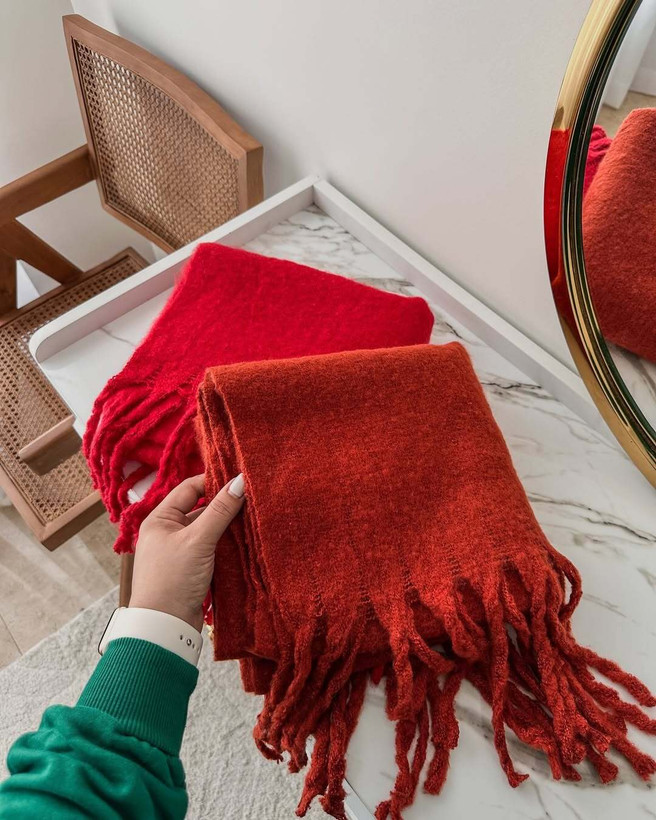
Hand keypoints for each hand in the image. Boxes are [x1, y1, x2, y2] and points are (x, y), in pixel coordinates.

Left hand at [129, 473, 244, 629]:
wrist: (164, 627)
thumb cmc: (173, 578)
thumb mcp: (198, 540)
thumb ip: (220, 510)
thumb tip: (240, 481)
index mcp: (160, 518)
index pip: (189, 488)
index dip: (214, 482)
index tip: (240, 480)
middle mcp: (168, 532)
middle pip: (200, 508)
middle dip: (224, 505)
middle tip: (251, 498)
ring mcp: (179, 551)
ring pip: (208, 529)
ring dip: (227, 526)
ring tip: (253, 518)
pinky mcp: (191, 569)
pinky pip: (211, 548)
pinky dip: (226, 544)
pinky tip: (244, 541)